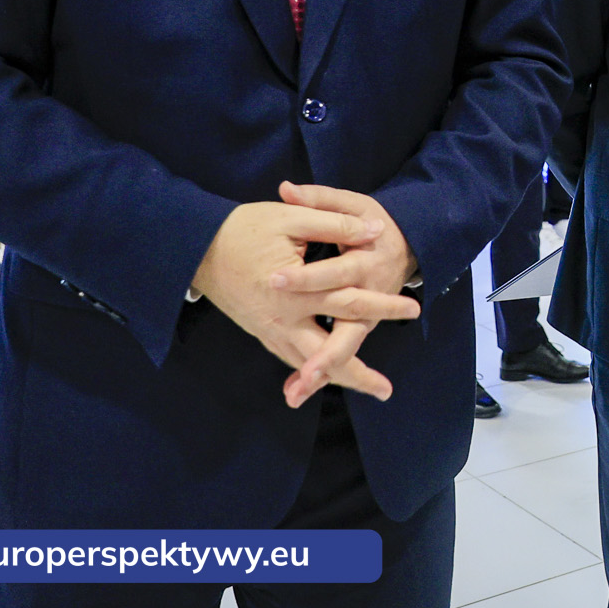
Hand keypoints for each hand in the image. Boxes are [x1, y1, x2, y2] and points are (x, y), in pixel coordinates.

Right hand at [190, 201, 420, 407]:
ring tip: (369, 390)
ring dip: (337, 378)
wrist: (195, 247)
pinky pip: (289, 358)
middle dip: (360, 371)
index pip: (350, 300)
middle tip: (387, 389)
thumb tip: (376, 230)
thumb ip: (335, 223)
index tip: (413, 308)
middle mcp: (284, 318)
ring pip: (309, 363)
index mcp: (297, 289)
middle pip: (330, 352)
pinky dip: (308, 371)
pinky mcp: (262, 331)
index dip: (383, 304)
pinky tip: (321, 379)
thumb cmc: (245, 228)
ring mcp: (271, 329)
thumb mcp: (292, 217)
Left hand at [273, 184, 422, 403]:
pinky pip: (340, 350)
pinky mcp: (357, 324)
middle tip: (307, 372)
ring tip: (297, 393)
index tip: (274, 280)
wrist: (409, 240)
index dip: (305, 277)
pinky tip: (298, 388)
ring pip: (347, 347)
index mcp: (367, 260)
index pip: (334, 272)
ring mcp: (365, 314)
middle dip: (328, 354)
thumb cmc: (377, 221)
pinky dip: (323, 371)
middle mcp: (370, 293)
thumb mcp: (354, 202)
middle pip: (351, 329)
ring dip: (325, 372)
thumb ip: (321, 199)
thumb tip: (286, 190)